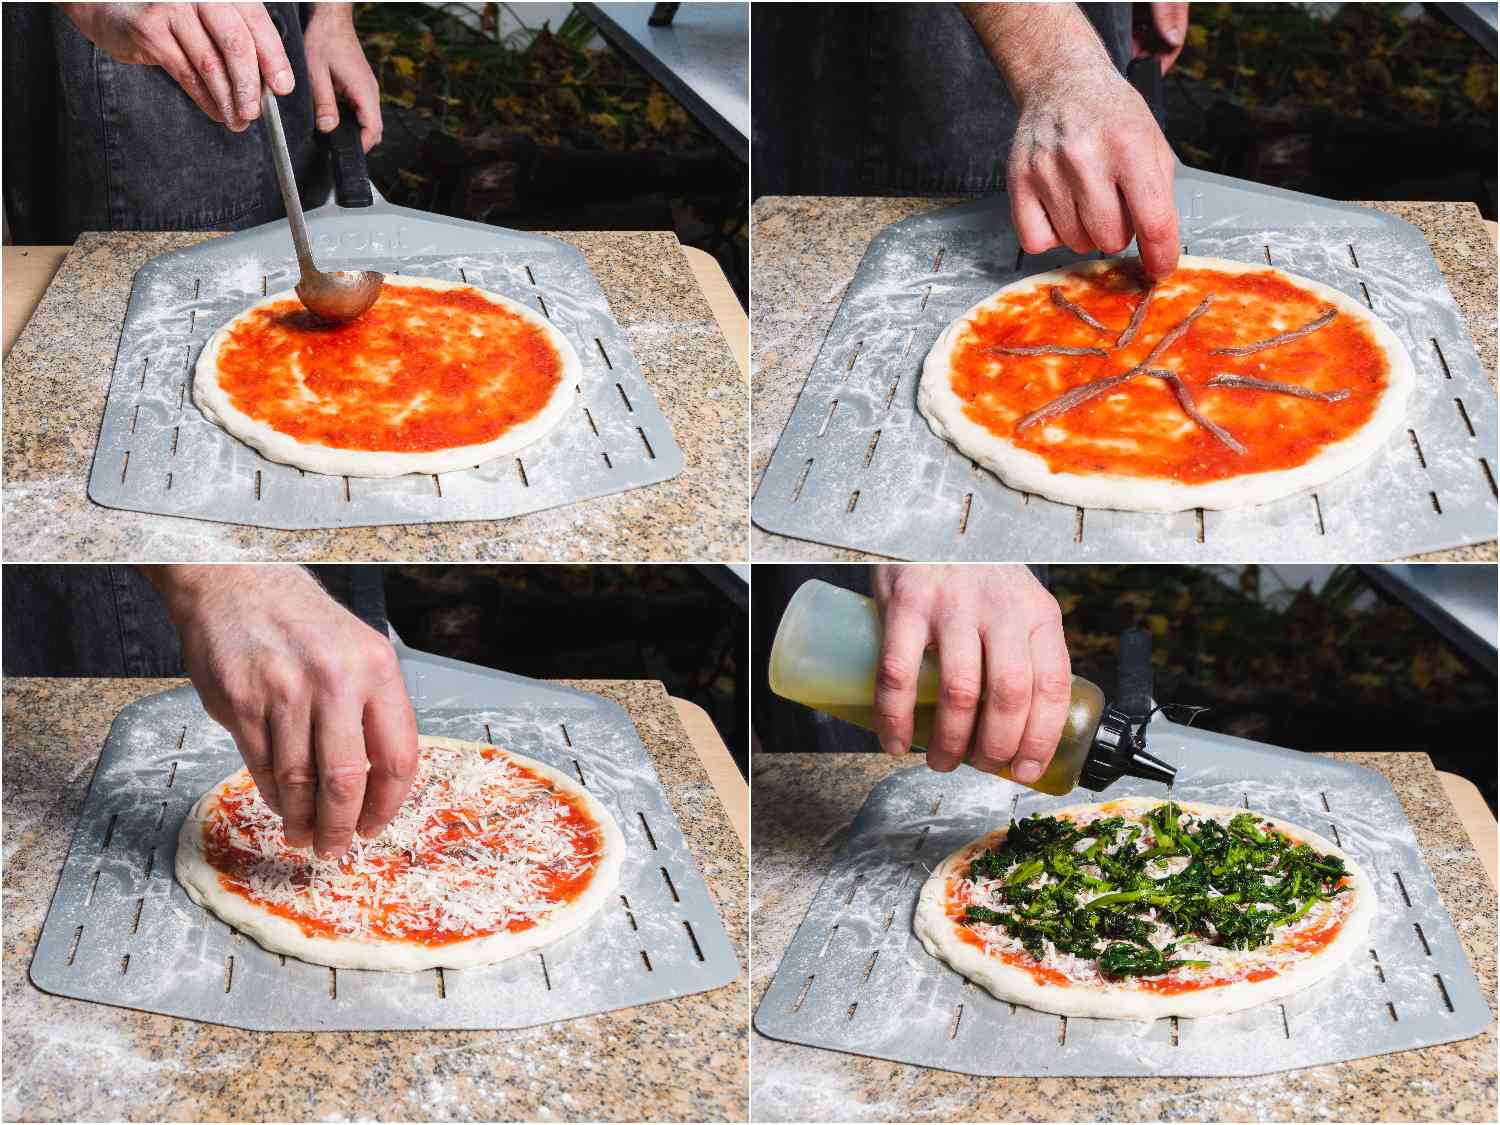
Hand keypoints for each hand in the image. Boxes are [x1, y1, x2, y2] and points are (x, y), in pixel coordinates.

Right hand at [64, 3, 292, 130]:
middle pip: (237, 44)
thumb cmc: (167, 11)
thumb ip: (234, 38)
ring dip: (228, 99)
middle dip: (250, 86)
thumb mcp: (206, 14)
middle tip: (255, 111)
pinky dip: (206, 98)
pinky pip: (187, 74)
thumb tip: (267, 83)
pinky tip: (217, 111)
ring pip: (211, 64)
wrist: (108, 1)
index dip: (274, 57)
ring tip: (238, 119)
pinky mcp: (150, 30)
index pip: (256, 21)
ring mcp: (172, 8)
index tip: (283, 87)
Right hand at [143, 565, 417, 858]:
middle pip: (347, 780)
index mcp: (376, 669)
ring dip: (304, 820)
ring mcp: (286, 693)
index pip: (398, 755)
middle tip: (336, 848)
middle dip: (342, 826)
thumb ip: (371, 709)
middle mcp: (335, 681)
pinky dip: (275, 796)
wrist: (236, 583)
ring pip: (301, 781)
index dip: (389, 802)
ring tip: (306, 836)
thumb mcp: (357, 651)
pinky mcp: (243, 703)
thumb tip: (378, 781)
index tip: (375, 825)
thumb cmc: (303, 623)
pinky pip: (263, 768)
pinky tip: (283, 806)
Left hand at [303, 2, 382, 150]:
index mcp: (363, 90)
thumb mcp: (316, 72)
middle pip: (374, 129)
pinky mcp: (362, 86)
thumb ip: (323, 102)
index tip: (345, 153)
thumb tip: (328, 127)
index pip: (373, 129)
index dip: (361, 146)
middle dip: (358, 142)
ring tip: (333, 133)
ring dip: (354, 130)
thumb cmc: (324, 38)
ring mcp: (368, 89)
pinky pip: (362, 110)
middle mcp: (370, 91)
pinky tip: (335, 116)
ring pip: (368, 121)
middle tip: (336, 147)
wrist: (330, 18)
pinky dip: (352, 119)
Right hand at [870, 565, 1071, 783]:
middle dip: (995, 747)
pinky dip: (896, 717)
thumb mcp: (1017, 603)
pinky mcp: (908, 604)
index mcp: (1037, 614)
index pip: (1052, 686)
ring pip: (961, 691)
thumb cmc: (975, 575)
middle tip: (978, 766)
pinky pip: (901, 674)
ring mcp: (953, 606)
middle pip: (1010, 695)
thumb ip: (1023, 650)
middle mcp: (1001, 609)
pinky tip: (895, 740)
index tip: (1024, 769)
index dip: (1040, 738)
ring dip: (951, 741)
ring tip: (941, 761)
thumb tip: (1019, 727)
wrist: (930, 522)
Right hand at [963, 1, 1180, 278]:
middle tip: (1114, 206)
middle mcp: (1086, 156)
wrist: (1063, 82)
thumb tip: (1159, 252)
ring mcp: (1047, 169)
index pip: (1151, 219)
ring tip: (1086, 200)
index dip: (1160, 254)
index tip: (1160, 270)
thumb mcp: (1152, 143)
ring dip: (1086, 231)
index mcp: (1129, 144)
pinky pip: (1037, 241)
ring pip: (1075, 242)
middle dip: (1119, 232)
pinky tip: (1060, 210)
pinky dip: (1051, 235)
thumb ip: (1159, 196)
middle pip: (1110, 238)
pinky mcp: (1019, 181)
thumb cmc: (1112, 116)